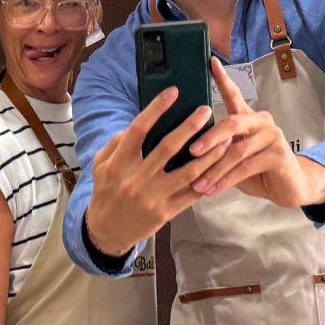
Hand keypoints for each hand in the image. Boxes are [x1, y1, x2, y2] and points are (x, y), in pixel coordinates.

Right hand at [84, 88, 230, 256]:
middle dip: (190, 126)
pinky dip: (206, 179)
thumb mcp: (100, 165)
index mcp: (119, 163)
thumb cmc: (105, 193)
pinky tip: (219, 166)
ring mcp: (153, 197)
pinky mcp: (165, 212)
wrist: (106, 232)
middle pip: (168, 147)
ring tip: (224, 139)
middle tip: (206, 110)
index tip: (173, 92)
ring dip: (209, 154)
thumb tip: (134, 127)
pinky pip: (191, 194)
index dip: (157, 108)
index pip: (139, 129)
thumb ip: (116, 144)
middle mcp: (136, 179)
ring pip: (187, 171)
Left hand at [186, 60, 324, 207]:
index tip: (211, 62)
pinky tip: (213, 190)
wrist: (290, 188)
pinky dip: (226, 180)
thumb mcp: (234, 158)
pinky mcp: (279, 154)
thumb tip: (184, 149)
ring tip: (197, 184)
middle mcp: (261, 121)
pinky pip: (246, 167)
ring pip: (236, 150)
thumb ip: (217, 149)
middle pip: (232, 123)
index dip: (223, 79)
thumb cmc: (257, 171)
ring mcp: (272, 136)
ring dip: (214, 170)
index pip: (234, 94)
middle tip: (191, 150)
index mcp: (248, 118)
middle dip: (209, 138)